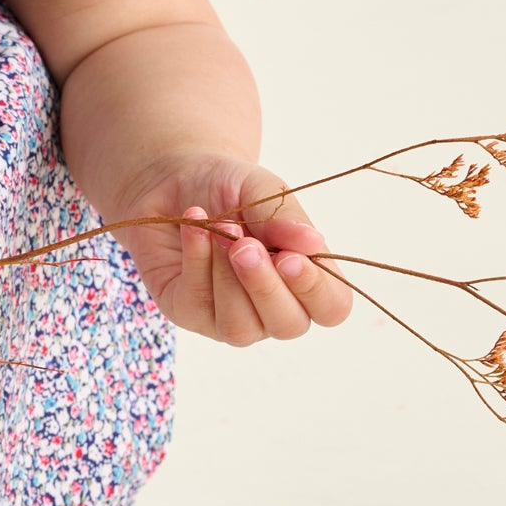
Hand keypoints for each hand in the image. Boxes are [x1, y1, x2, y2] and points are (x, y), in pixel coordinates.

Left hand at [115, 158, 353, 346]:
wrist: (174, 178)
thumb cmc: (230, 188)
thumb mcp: (261, 189)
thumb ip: (287, 218)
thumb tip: (314, 242)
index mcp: (304, 279)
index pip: (331, 308)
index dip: (315, 289)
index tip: (289, 256)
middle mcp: (271, 308)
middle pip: (287, 325)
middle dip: (265, 286)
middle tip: (245, 245)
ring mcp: (229, 317)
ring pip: (240, 326)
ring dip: (227, 277)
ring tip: (220, 229)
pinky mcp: (188, 313)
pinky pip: (196, 303)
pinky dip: (196, 261)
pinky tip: (195, 226)